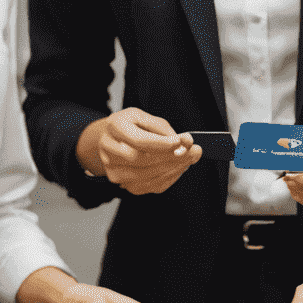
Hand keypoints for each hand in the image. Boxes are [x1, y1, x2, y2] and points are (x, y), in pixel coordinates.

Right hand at [78, 108, 200, 194]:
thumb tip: (184, 142)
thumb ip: (163, 129)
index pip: (139, 141)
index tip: (182, 142)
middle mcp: (109, 150)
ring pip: (145, 176)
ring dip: (172, 169)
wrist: (108, 137)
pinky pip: (147, 185)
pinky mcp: (120, 182)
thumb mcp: (143, 116)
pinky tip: (177, 169)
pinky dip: (167, 178)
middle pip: (142, 160)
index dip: (162, 144)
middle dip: (172, 157)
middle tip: (193, 152)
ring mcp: (112, 169)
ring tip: (188, 159)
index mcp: (115, 127)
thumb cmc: (128, 125)